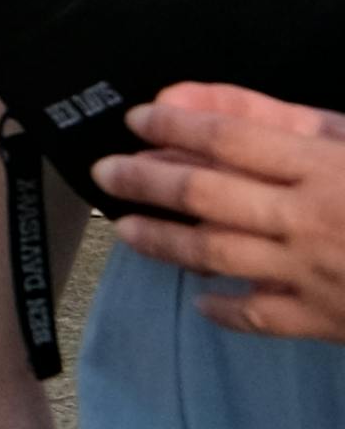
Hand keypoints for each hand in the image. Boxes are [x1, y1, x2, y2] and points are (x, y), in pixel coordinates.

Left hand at [97, 83, 344, 336]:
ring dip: (164, 240)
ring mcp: (317, 276)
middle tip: (106, 169)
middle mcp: (311, 220)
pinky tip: (201, 304)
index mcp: (329, 167)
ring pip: (219, 255)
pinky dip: (227, 310)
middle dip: (148, 179)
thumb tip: (207, 105)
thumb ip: (292, 119)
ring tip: (126, 227)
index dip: (177, 124)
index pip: (231, 138)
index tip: (138, 115)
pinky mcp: (332, 323)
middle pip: (207, 193)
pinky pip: (266, 318)